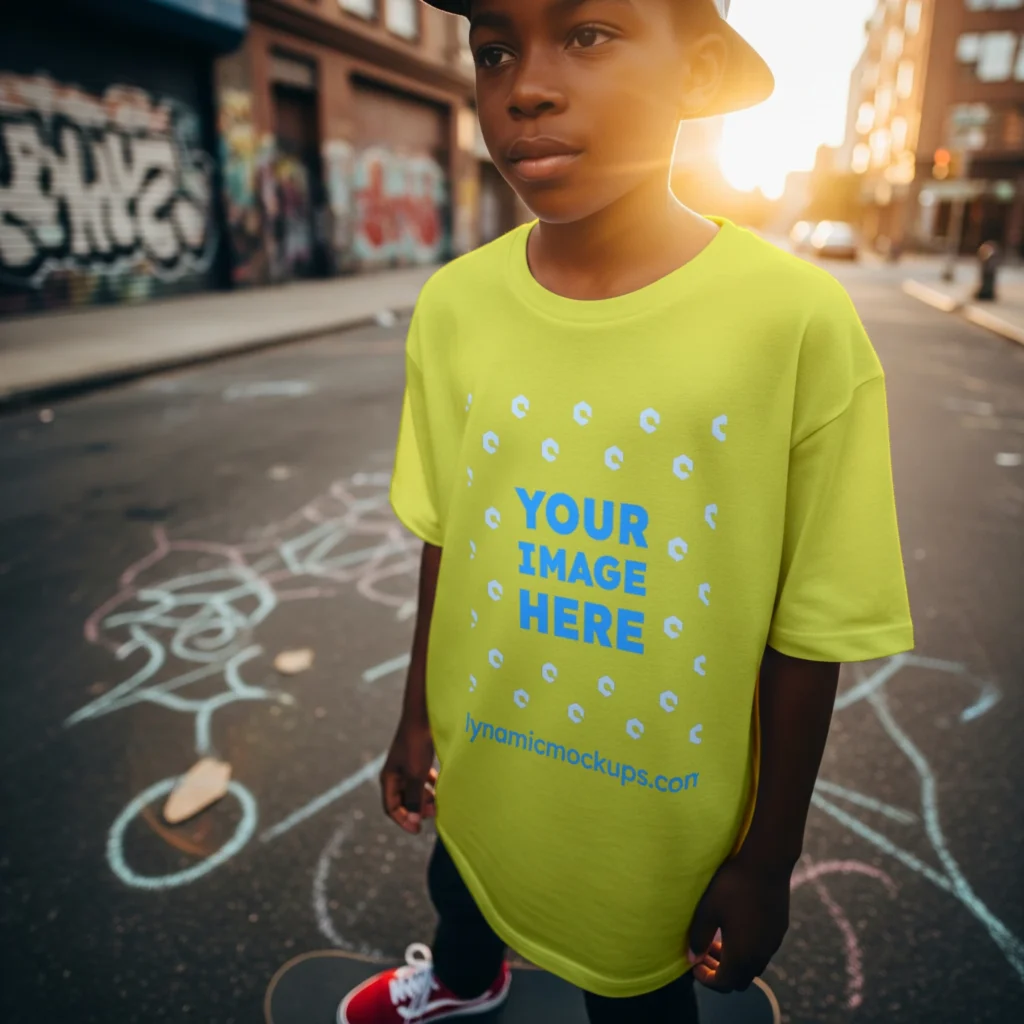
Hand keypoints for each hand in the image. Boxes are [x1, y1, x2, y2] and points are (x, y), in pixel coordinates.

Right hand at [380, 715, 435, 833]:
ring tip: (440, 801)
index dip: (404, 820)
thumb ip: (414, 798)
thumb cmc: (416, 744)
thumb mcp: (416, 774)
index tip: (419, 828)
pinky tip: (441, 784)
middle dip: (417, 809)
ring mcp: (405, 765)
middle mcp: (394, 774)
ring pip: (414, 790)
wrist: (423, 716)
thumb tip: (414, 819)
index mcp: (388, 779)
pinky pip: (421, 779)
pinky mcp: (416, 758)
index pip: (391, 808)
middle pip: (403, 800)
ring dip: (425, 798)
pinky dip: (430, 785)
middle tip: (434, 813)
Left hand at [686, 856, 790, 992]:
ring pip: (753, 966)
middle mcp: (761, 955)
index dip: (706, 978)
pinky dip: (747, 950)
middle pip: (739, 979)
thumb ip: (698, 937)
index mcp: (742, 955)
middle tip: (703, 955)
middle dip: (720, 972)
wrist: (766, 863)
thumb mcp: (708, 910)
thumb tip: (692, 957)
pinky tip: (735, 928)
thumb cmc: (732, 885)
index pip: (723, 983)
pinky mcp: (779, 929)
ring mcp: (773, 943)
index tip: (693, 964)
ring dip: (734, 961)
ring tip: (716, 941)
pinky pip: (762, 951)